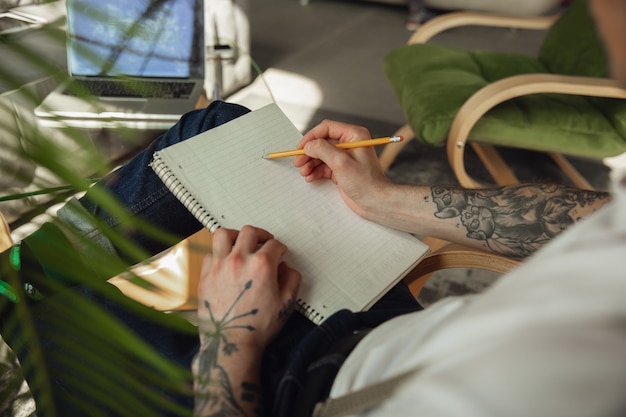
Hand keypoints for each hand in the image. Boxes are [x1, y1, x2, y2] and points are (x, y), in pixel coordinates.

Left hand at [197, 226, 300, 350]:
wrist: (231, 343)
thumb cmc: (257, 326)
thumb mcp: (286, 304)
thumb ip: (292, 280)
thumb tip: (287, 268)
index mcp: (262, 265)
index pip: (274, 245)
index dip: (280, 248)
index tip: (280, 253)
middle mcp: (239, 260)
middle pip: (250, 232)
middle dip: (261, 235)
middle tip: (265, 242)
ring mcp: (219, 266)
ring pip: (224, 235)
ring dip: (236, 235)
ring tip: (241, 243)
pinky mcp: (205, 276)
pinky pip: (210, 253)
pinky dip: (219, 253)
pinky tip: (226, 261)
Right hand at [293, 119, 391, 218]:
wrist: (375, 202)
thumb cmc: (366, 182)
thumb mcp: (341, 163)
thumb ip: (323, 150)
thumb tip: (308, 145)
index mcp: (354, 135)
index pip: (327, 128)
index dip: (312, 137)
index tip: (301, 147)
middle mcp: (349, 144)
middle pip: (322, 142)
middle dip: (309, 153)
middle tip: (298, 162)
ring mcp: (344, 157)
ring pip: (320, 155)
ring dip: (310, 163)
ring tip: (304, 172)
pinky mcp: (341, 170)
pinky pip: (323, 166)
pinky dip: (315, 171)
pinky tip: (310, 177)